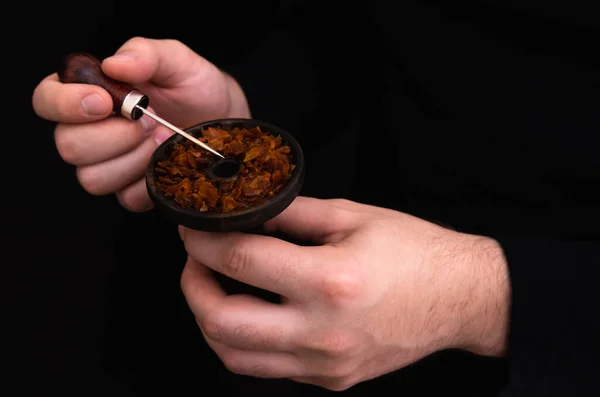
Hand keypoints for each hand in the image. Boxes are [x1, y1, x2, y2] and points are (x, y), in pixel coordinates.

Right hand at [32, 37, 249, 211]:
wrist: (225, 123)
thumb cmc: (197, 89)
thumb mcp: (178, 62)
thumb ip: (146, 54)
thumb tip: (114, 64)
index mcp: (89, 93)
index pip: (46, 100)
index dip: (65, 104)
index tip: (104, 102)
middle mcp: (90, 132)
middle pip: (68, 146)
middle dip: (114, 135)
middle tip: (150, 120)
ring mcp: (109, 165)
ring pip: (92, 178)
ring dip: (133, 159)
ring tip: (164, 138)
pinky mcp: (130, 191)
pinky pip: (125, 198)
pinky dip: (150, 180)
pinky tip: (167, 160)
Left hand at [179, 197, 510, 390]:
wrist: (461, 299)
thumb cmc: (415, 252)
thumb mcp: (352, 217)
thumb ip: (292, 214)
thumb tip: (247, 213)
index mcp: (330, 281)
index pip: (241, 261)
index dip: (204, 241)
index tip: (192, 228)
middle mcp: (323, 332)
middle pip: (222, 322)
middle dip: (193, 286)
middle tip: (196, 259)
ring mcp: (325, 364)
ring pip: (235, 356)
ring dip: (211, 319)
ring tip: (216, 286)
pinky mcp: (330, 380)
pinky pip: (267, 367)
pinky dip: (245, 340)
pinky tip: (252, 311)